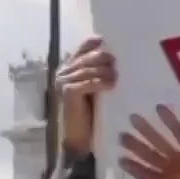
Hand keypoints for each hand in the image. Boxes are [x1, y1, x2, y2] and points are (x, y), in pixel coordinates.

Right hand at [54, 37, 115, 154]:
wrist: (79, 137)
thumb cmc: (89, 113)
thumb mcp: (95, 88)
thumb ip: (98, 72)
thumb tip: (115, 56)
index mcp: (68, 67)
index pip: (82, 48)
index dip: (94, 43)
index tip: (107, 41)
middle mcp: (63, 72)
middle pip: (87, 57)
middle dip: (104, 58)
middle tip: (117, 62)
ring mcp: (63, 82)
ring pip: (88, 69)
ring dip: (105, 71)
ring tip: (117, 75)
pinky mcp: (68, 92)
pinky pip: (88, 82)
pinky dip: (101, 82)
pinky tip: (111, 85)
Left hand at [119, 105, 179, 178]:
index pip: (179, 132)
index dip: (169, 119)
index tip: (158, 107)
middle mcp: (178, 162)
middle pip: (158, 142)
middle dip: (145, 130)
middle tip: (132, 118)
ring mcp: (170, 175)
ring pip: (149, 157)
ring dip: (135, 146)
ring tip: (122, 136)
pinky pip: (147, 177)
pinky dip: (134, 169)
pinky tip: (123, 161)